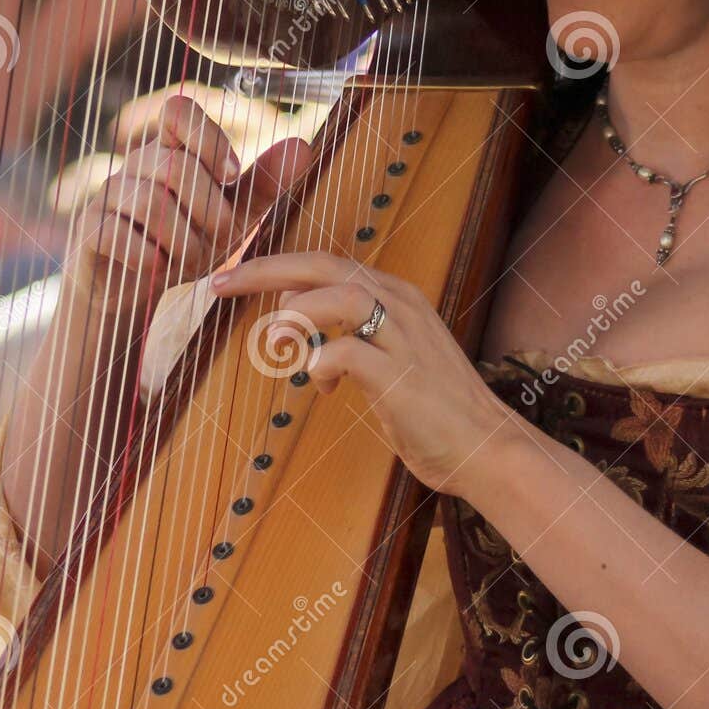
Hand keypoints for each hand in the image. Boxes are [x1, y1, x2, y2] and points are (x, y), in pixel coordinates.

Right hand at [65, 93, 312, 323]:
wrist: (139, 291)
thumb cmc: (188, 241)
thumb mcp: (234, 214)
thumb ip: (264, 182)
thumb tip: (304, 145)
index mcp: (171, 149)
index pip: (178, 110)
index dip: (207, 138)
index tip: (231, 176)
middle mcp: (136, 164)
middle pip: (174, 166)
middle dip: (208, 209)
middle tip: (221, 239)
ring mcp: (108, 195)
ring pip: (148, 201)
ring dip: (181, 239)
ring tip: (190, 260)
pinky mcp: (88, 230)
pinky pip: (114, 233)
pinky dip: (146, 256)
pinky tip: (157, 269)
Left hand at [210, 250, 526, 496]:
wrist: (487, 447)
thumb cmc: (434, 409)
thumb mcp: (390, 358)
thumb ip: (350, 337)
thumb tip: (300, 328)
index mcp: (396, 296)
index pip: (327, 261)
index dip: (276, 265)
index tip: (232, 277)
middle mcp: (401, 305)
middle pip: (325, 264)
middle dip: (267, 270)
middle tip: (221, 285)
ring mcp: (405, 338)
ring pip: (340, 293)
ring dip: (297, 312)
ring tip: (277, 340)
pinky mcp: (403, 376)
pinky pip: (349, 352)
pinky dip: (321, 364)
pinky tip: (319, 386)